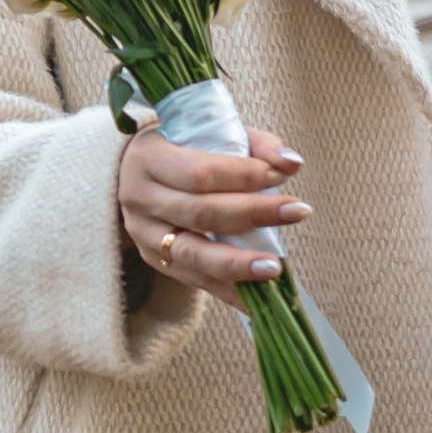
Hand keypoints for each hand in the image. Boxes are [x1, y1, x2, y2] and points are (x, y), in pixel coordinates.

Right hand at [118, 123, 308, 308]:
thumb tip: (292, 163)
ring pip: (193, 254)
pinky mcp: (155, 260)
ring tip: (274, 267)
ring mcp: (145, 234)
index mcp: (149, 157)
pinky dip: (229, 290)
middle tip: (296, 212)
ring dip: (238, 264)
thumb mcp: (210, 133)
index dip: (243, 176)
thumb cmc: (182, 148)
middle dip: (252, 214)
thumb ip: (254, 144)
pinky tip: (258, 299)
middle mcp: (140, 197)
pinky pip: (195, 280)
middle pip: (200, 213)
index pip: (200, 173)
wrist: (135, 172)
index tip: (280, 176)